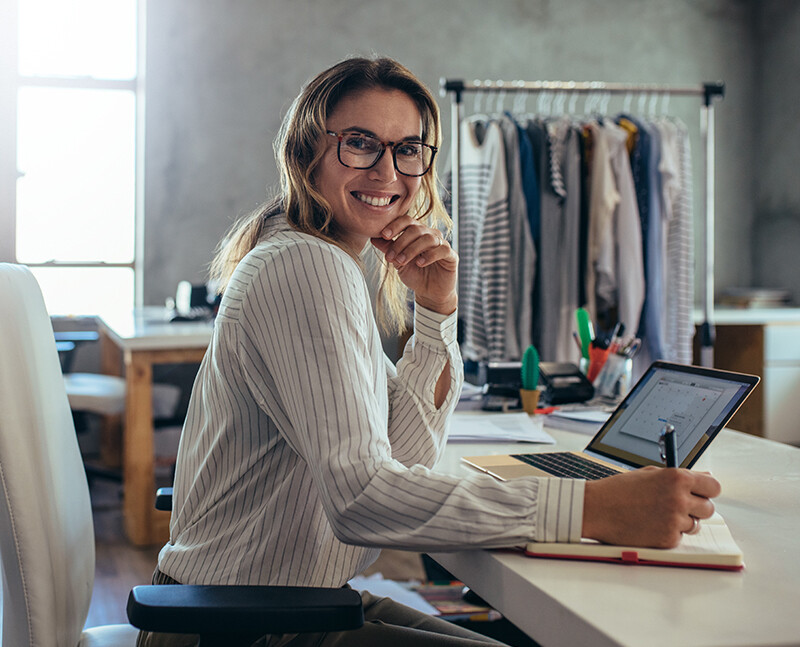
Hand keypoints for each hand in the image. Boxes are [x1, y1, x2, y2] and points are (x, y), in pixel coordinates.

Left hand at [370, 215, 457, 314]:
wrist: (429, 293)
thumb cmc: (414, 274)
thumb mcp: (398, 261)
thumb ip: (388, 248)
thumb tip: (373, 237)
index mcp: (417, 232)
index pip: (406, 221)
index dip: (395, 225)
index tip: (383, 235)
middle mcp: (430, 235)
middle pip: (416, 228)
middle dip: (400, 242)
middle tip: (390, 256)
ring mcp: (442, 244)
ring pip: (428, 238)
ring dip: (412, 249)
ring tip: (401, 262)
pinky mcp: (451, 256)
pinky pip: (442, 250)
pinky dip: (429, 255)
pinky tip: (420, 263)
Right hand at [582, 466, 720, 548]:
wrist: (596, 508)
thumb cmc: (619, 490)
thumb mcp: (650, 473)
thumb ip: (679, 476)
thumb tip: (705, 477)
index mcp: (677, 478)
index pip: (714, 486)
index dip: (707, 490)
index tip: (700, 493)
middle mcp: (679, 499)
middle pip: (708, 508)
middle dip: (696, 508)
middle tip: (677, 506)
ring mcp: (674, 521)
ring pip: (695, 525)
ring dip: (681, 522)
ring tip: (657, 515)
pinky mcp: (668, 539)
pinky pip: (679, 538)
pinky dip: (667, 533)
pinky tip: (650, 525)